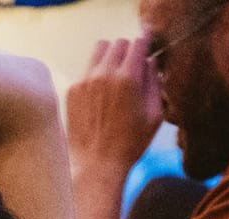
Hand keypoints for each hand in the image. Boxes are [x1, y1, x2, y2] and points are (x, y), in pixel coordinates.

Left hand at [66, 39, 161, 176]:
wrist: (96, 165)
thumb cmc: (130, 145)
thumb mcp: (154, 116)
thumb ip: (155, 83)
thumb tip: (150, 62)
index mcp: (128, 78)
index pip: (138, 43)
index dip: (145, 45)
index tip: (146, 51)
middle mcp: (105, 73)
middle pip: (119, 43)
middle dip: (128, 52)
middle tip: (132, 69)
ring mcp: (86, 80)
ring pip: (100, 49)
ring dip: (110, 57)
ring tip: (115, 76)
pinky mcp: (73, 89)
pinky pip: (87, 69)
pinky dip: (96, 74)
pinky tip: (101, 96)